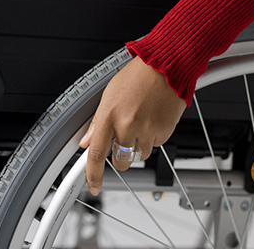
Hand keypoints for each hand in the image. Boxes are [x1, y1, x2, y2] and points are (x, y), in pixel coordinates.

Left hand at [79, 56, 185, 195]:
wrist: (167, 66)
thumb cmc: (138, 76)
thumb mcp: (109, 95)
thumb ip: (97, 121)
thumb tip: (86, 141)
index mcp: (109, 115)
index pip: (96, 154)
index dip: (93, 175)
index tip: (94, 186)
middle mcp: (127, 125)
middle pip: (120, 161)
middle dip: (120, 157)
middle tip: (124, 140)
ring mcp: (147, 130)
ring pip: (140, 154)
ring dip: (139, 145)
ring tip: (142, 120)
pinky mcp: (164, 132)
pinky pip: (156, 144)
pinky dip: (154, 136)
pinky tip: (153, 118)